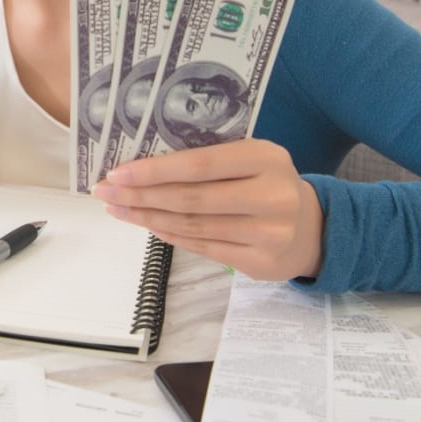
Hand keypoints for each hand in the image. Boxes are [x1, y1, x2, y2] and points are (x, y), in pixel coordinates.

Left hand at [92, 139, 324, 281]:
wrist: (313, 228)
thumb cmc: (267, 184)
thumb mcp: (251, 160)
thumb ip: (211, 159)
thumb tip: (143, 164)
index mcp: (267, 158)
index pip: (200, 164)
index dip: (155, 170)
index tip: (119, 171)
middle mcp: (272, 196)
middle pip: (191, 198)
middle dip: (141, 194)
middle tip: (106, 190)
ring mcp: (268, 233)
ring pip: (193, 225)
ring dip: (147, 216)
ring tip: (118, 208)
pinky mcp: (260, 263)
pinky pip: (202, 247)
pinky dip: (169, 234)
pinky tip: (147, 224)